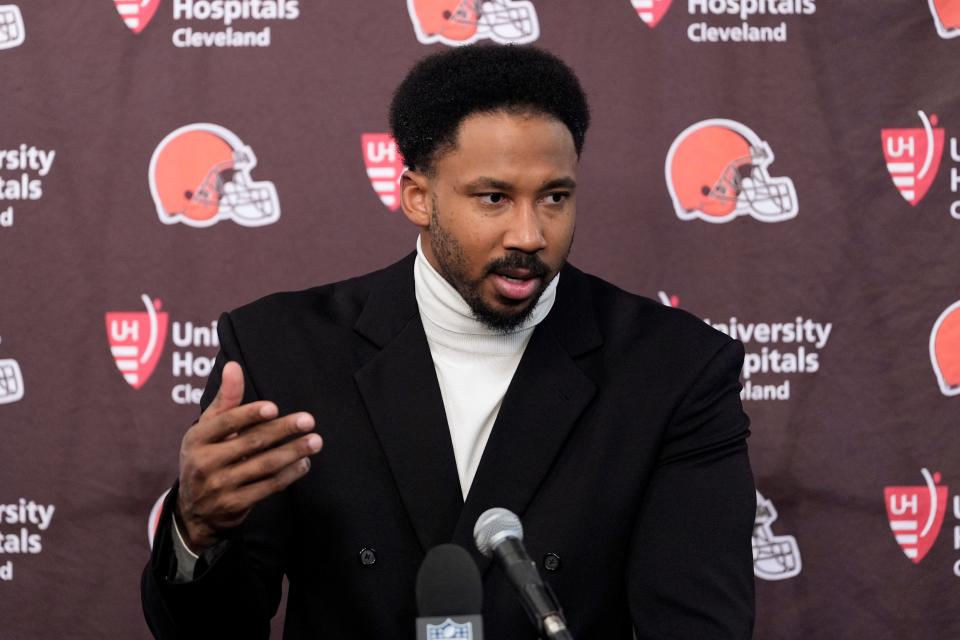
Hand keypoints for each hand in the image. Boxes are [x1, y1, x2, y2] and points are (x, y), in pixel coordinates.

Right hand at [176, 361, 322, 551]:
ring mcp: (219, 486)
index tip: (274, 407)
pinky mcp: (235, 505)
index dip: (249, 414)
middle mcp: (204, 463)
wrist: (194, 509)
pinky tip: (305, 463)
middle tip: (309, 420)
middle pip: (250, 443)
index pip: (225, 422)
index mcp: (197, 438)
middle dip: (282, 430)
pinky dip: (289, 474)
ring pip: (263, 466)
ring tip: (315, 441)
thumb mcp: (208, 428)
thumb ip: (226, 399)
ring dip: (293, 452)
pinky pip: (268, 487)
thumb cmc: (207, 455)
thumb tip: (234, 366)